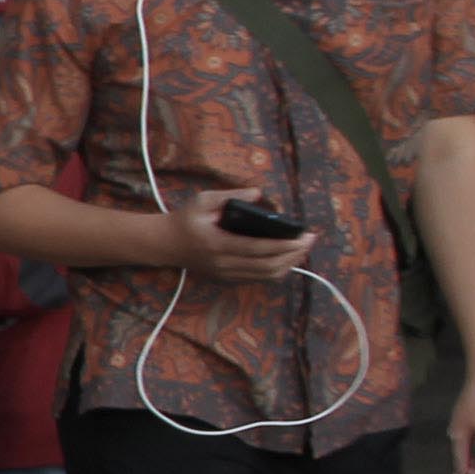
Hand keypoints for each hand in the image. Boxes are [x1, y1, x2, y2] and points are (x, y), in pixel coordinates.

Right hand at [164, 189, 314, 285]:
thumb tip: (257, 194)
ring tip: (302, 250)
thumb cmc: (184, 219)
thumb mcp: (202, 200)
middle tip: (310, 241)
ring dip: (289, 264)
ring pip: (265, 276)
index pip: (258, 248)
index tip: (304, 237)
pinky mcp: (227, 279)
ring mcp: (225, 274)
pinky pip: (258, 279)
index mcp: (217, 244)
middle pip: (267, 266)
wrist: (164, 244)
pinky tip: (287, 259)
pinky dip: (277, 271)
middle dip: (293, 255)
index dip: (284, 245)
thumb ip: (230, 196)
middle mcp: (223, 264)